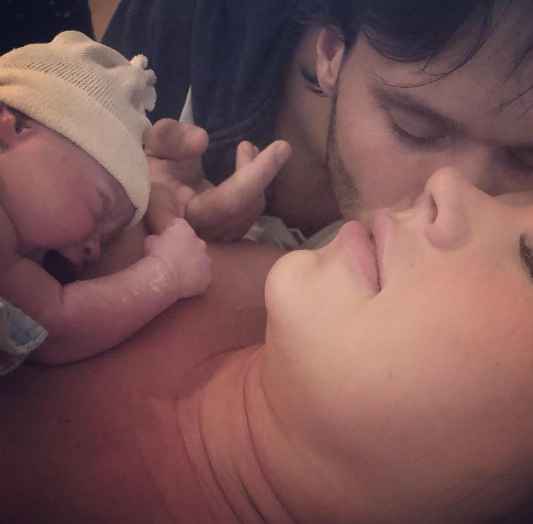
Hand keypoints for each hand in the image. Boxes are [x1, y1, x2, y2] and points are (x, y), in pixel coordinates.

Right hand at [144, 118, 290, 240]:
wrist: (144, 197)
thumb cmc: (148, 172)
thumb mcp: (150, 147)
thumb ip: (169, 138)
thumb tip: (202, 140)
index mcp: (177, 215)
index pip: (227, 201)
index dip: (255, 176)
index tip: (281, 148)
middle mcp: (198, 235)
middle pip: (245, 208)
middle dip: (261, 172)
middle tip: (272, 145)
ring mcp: (213, 241)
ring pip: (250, 213)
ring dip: (257, 178)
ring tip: (247, 149)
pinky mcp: (223, 240)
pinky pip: (248, 216)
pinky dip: (254, 189)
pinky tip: (248, 167)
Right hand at [144, 218, 210, 297]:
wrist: (163, 277)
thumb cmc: (155, 258)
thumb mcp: (149, 243)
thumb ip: (157, 238)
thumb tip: (156, 241)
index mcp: (183, 229)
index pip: (179, 226)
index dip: (171, 234)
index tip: (166, 241)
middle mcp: (199, 242)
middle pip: (194, 243)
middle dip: (185, 249)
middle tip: (173, 258)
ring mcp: (206, 259)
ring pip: (201, 260)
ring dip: (193, 264)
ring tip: (179, 273)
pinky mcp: (207, 276)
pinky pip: (203, 277)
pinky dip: (196, 279)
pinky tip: (184, 283)